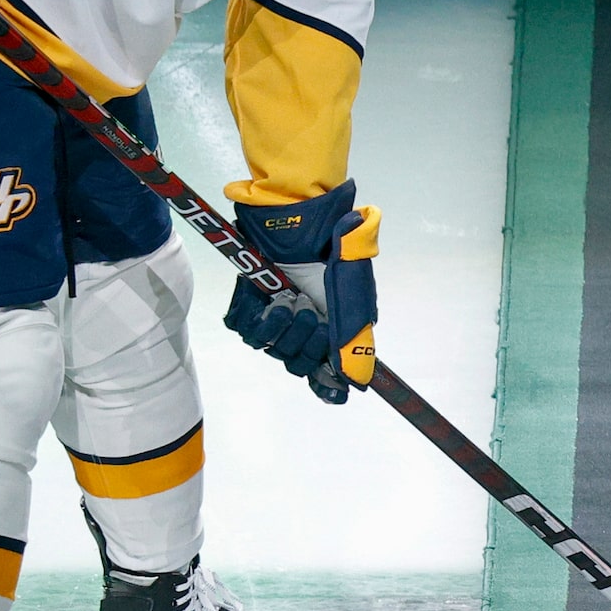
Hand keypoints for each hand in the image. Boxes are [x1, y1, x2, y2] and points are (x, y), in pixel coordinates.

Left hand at [225, 180, 380, 402]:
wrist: (296, 220)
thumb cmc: (329, 250)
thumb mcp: (353, 287)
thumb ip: (355, 331)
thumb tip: (361, 381)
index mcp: (330, 327)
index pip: (326, 372)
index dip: (327, 386)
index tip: (333, 390)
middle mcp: (301, 327)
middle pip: (300, 364)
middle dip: (308, 346)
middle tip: (314, 317)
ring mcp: (274, 319)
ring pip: (276, 350)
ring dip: (287, 332)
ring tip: (295, 303)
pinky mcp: (249, 309)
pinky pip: (250, 332)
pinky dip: (264, 322)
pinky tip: (275, 302)